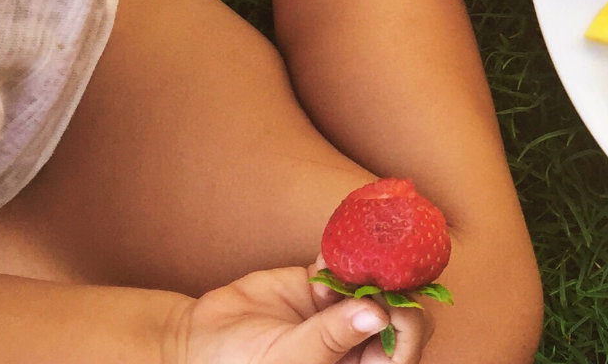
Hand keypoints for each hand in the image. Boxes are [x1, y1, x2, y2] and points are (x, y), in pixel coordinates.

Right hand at [177, 258, 429, 363]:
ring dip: (368, 266)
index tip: (388, 305)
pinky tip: (322, 263)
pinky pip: (344, 263)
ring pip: (377, 281)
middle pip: (401, 310)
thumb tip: (376, 315)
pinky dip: (341, 254)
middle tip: (375, 274)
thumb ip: (331, 337)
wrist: (199, 340)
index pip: (405, 347)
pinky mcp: (322, 284)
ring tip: (351, 262)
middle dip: (393, 289)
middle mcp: (360, 340)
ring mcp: (343, 310)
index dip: (408, 325)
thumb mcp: (290, 358)